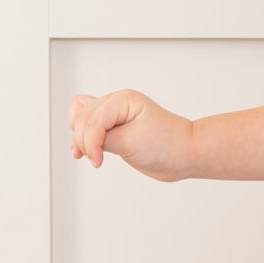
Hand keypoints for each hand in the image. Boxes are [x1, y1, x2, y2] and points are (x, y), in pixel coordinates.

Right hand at [68, 88, 195, 180]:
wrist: (184, 154)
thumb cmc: (167, 145)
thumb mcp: (131, 143)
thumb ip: (104, 140)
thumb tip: (86, 142)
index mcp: (123, 100)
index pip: (94, 118)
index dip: (91, 141)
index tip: (97, 162)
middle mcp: (117, 103)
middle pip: (83, 116)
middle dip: (83, 139)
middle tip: (96, 160)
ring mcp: (115, 114)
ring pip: (82, 117)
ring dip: (79, 136)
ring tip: (84, 155)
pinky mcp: (115, 128)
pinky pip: (89, 126)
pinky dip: (83, 137)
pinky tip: (83, 152)